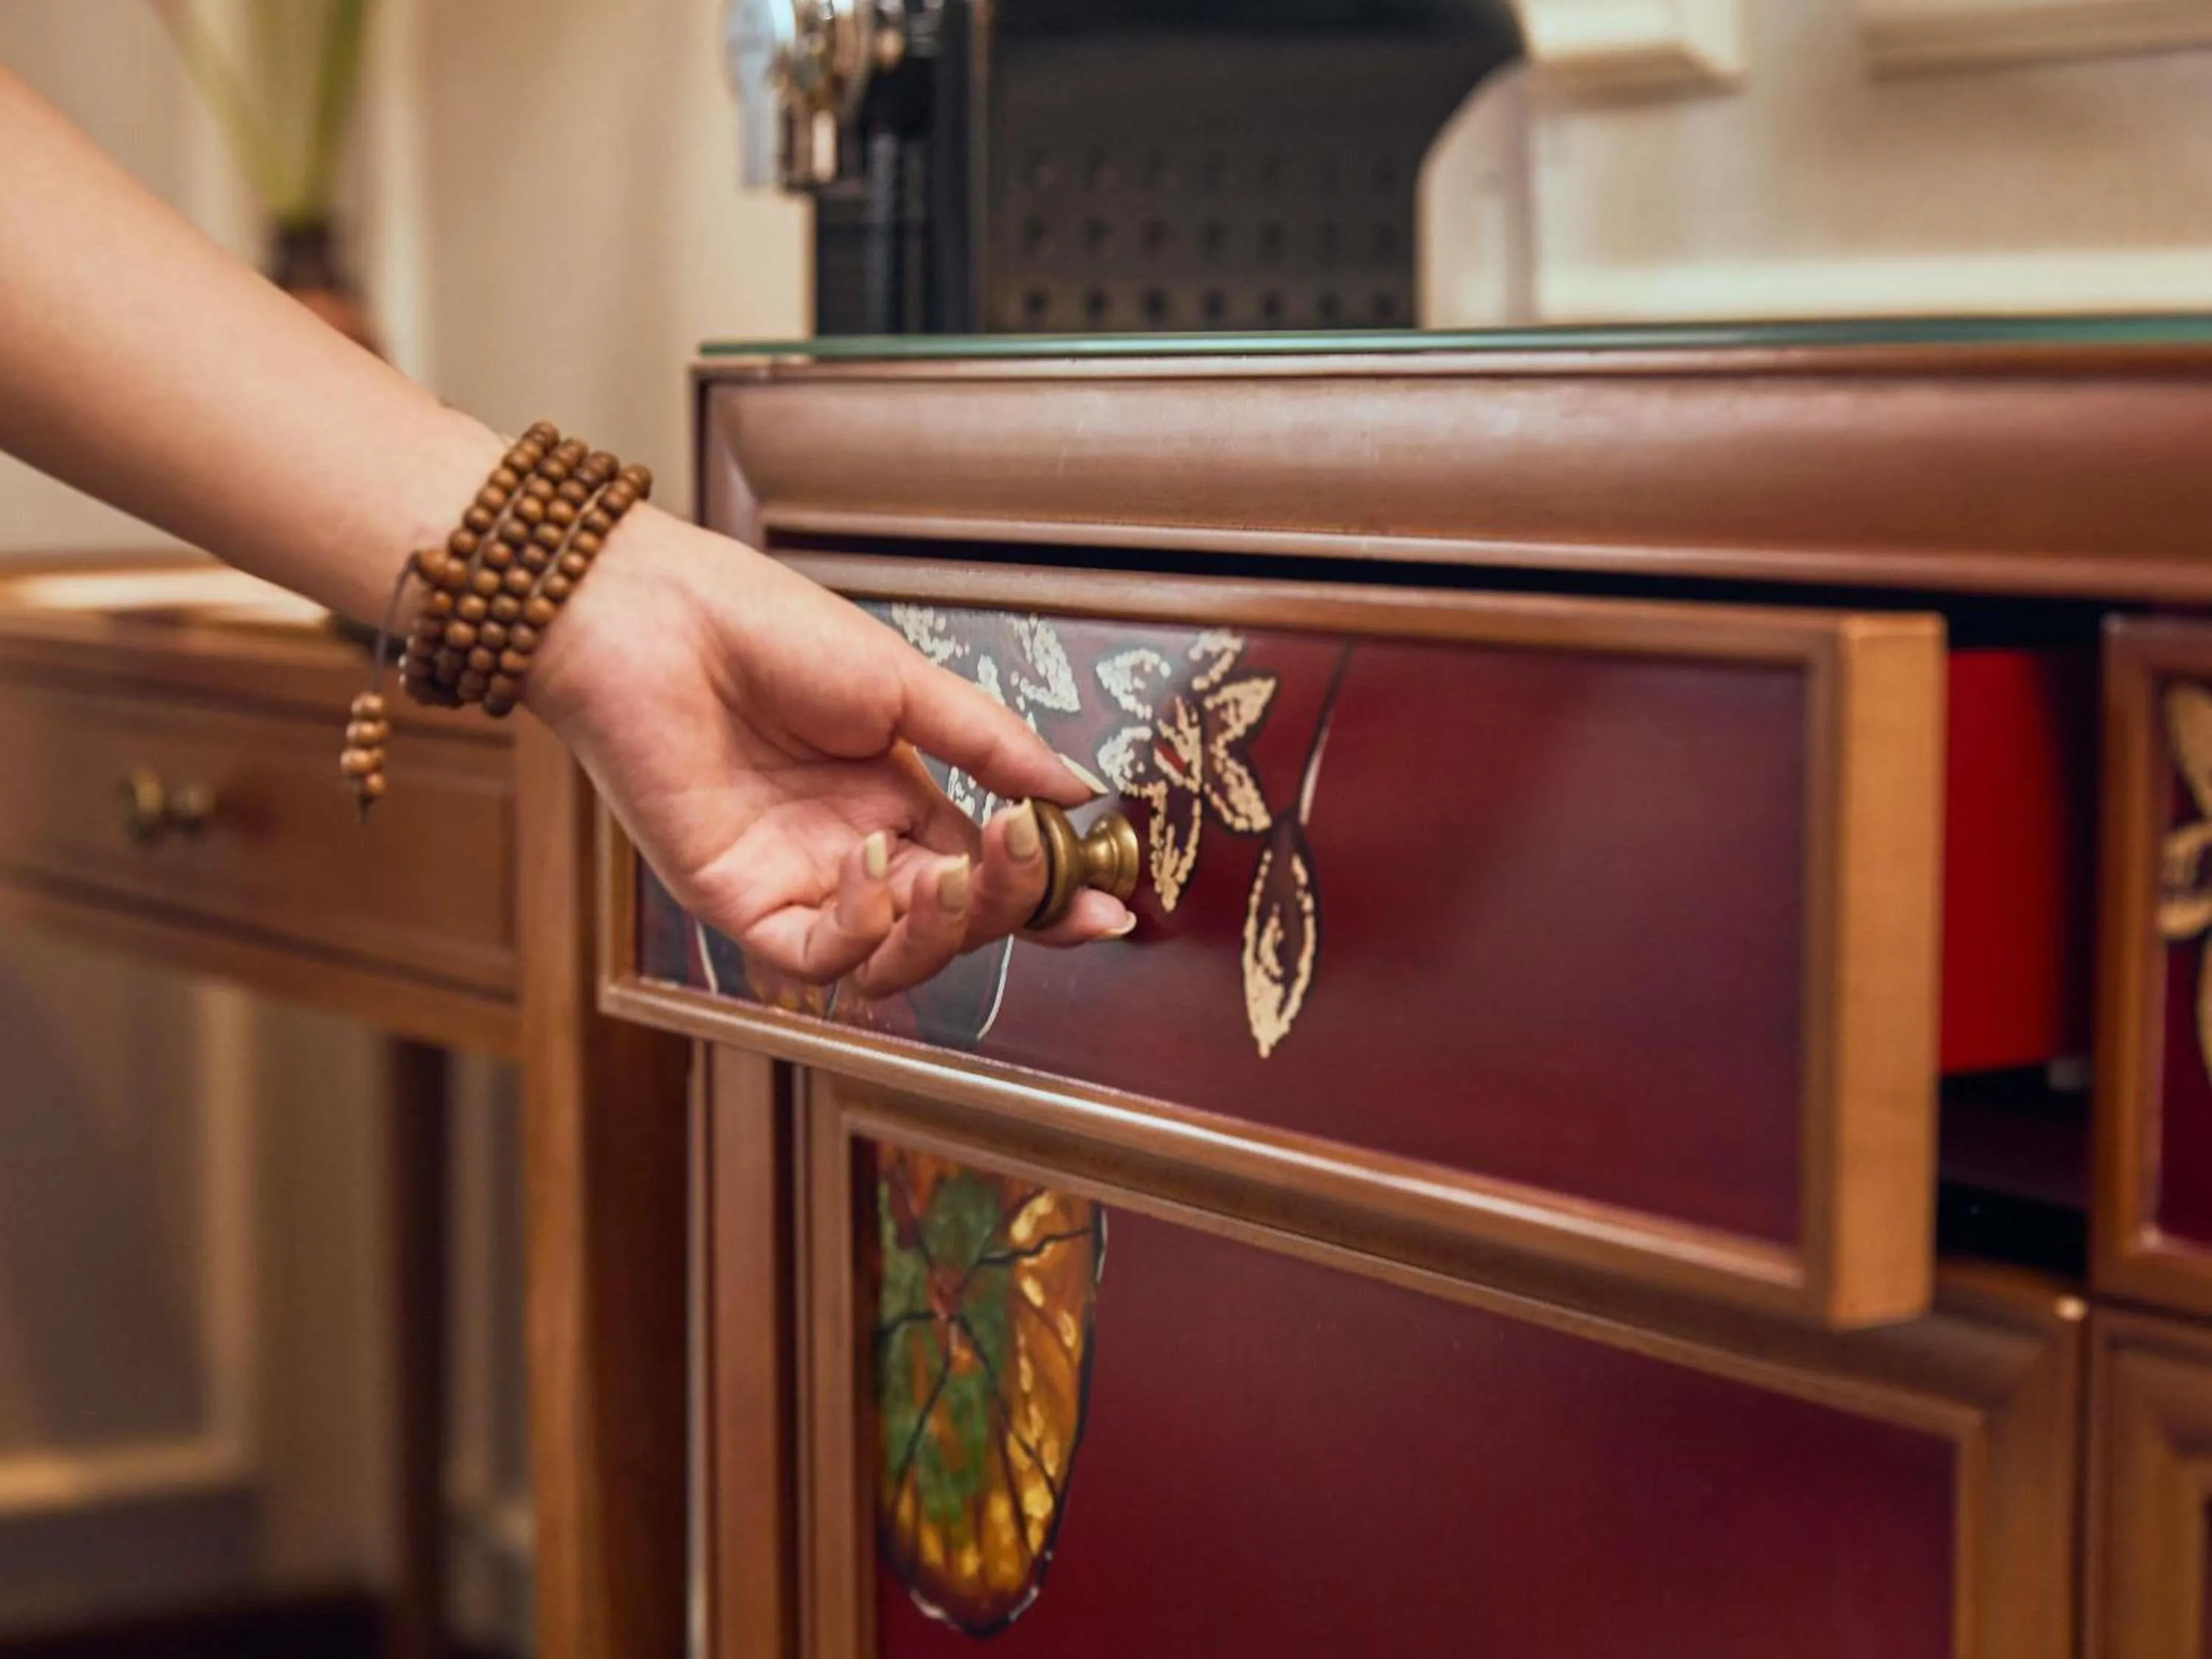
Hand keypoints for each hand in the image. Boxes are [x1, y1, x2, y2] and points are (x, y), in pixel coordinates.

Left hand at [526, 508, 1133, 996]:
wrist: (653, 615)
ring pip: (891, 962)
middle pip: (953, 926)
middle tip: (1021, 859)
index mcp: (897, 798)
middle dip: (1002, 906)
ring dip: (937, 933)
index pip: (987, 874)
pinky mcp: (739, 902)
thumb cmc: (761, 628)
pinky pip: (815, 958)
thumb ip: (987, 744)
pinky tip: (871, 866)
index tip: (1105, 907)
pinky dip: (858, 927)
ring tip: (947, 873)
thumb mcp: (900, 681)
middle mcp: (855, 851)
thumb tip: (1075, 793)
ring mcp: (798, 882)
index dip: (1045, 899)